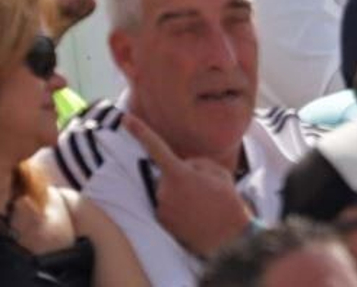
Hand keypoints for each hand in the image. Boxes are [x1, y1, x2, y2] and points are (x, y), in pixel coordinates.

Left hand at [123, 114, 251, 257]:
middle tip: (203, 191)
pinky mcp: (162, 224)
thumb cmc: (226, 202)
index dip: (140, 131)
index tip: (126, 118)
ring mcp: (162, 208)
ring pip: (166, 192)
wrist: (230, 238)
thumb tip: (183, 166)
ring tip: (201, 206)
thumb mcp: (216, 172)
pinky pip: (166, 208)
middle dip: (180, 177)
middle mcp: (165, 190)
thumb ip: (195, 163)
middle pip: (167, 174)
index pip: (156, 147)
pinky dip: (178, 210)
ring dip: (179, 195)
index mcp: (179, 173)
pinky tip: (194, 217)